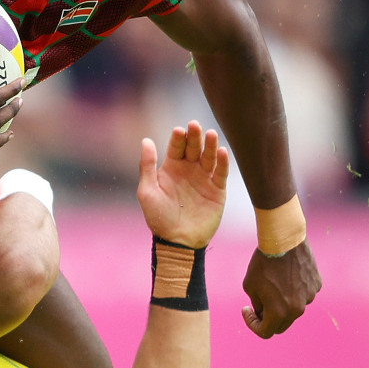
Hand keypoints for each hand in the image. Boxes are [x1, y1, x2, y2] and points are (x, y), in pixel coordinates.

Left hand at [137, 120, 228, 247]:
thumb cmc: (159, 218)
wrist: (178, 242)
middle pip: (193, 147)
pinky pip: (221, 173)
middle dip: (195, 136)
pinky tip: (221, 152)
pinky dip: (222, 162)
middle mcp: (189, 170)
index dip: (178, 138)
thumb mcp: (148, 191)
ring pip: (208, 156)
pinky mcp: (217, 190)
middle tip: (195, 125)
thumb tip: (146, 140)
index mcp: (171, 168)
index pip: (176, 147)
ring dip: (210, 145)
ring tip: (211, 134)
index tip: (179, 131)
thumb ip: (147, 166)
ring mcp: (204, 179)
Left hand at [242, 241, 320, 336]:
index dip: (252, 324)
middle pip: (281, 325)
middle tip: (259, 305)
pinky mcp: (316, 285)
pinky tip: (287, 274)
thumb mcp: (250, 286)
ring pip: (294, 308)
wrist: (283, 239)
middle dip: (268, 318)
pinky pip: (304, 294)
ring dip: (283, 303)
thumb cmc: (262, 262)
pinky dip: (295, 290)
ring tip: (274, 284)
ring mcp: (309, 297)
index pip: (265, 332)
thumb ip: (258, 305)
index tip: (247, 310)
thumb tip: (263, 312)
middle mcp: (297, 309)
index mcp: (279, 313)